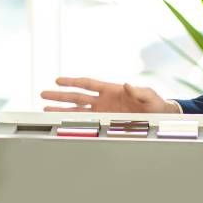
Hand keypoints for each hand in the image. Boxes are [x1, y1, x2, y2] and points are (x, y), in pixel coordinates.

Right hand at [40, 77, 174, 112]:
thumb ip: (138, 91)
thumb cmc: (154, 103)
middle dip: (59, 95)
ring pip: (77, 109)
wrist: (159, 116)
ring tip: (46, 107)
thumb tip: (128, 85)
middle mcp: (103, 100)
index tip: (58, 81)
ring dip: (62, 108)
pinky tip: (62, 120)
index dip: (72, 82)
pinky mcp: (105, 121)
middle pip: (77, 97)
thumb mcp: (149, 95)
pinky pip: (87, 121)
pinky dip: (74, 120)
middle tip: (43, 94)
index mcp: (111, 90)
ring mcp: (102, 111)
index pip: (87, 84)